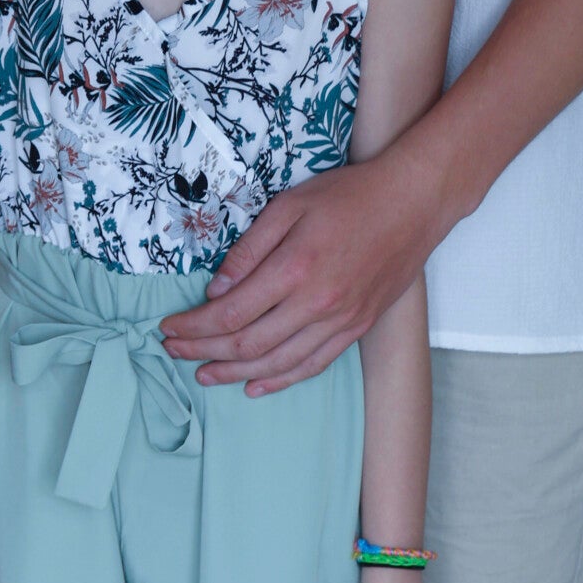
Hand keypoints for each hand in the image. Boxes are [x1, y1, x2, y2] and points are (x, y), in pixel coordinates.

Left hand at [160, 142, 445, 393]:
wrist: (413, 204)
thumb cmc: (349, 197)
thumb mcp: (289, 205)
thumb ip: (249, 249)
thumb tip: (216, 289)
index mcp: (294, 269)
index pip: (231, 313)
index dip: (194, 327)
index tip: (168, 327)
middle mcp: (317, 304)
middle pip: (248, 344)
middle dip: (203, 352)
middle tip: (173, 351)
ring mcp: (340, 321)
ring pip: (277, 363)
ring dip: (234, 373)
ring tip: (203, 375)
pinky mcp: (357, 328)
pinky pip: (312, 365)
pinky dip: (280, 380)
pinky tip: (254, 386)